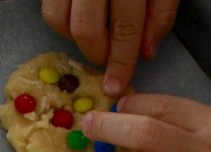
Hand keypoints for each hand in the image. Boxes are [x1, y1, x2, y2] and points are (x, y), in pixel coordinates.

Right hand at [41, 0, 179, 94]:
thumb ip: (161, 10)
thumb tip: (146, 51)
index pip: (125, 27)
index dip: (122, 61)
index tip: (116, 85)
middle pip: (85, 28)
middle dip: (97, 53)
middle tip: (107, 58)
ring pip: (58, 18)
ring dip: (74, 36)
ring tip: (94, 32)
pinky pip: (49, 3)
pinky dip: (62, 16)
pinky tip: (80, 13)